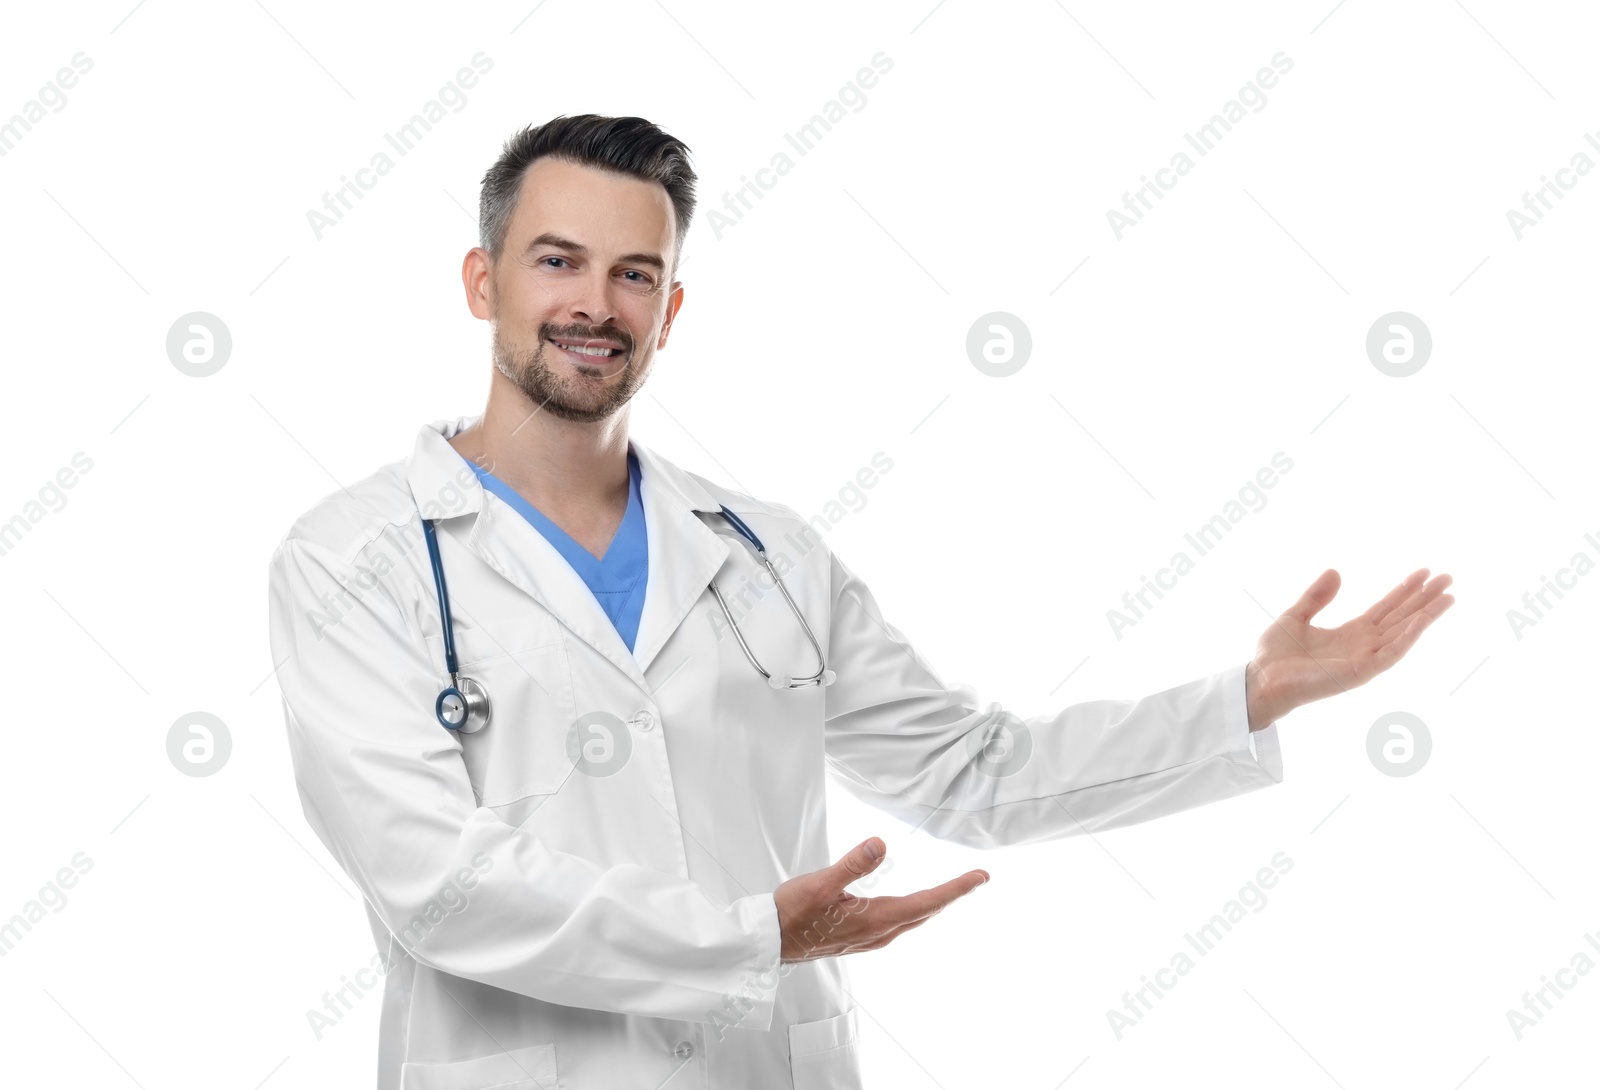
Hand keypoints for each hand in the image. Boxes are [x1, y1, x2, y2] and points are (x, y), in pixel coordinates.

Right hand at [774, 838, 988, 962]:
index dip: (957, 889)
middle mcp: (878, 933)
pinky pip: (898, 923)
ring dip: (934, 902)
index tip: (981, 876)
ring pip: (913, 918)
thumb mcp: (820, 883)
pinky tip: (911, 905)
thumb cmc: (791, 913)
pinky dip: (914, 909)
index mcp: (875, 919)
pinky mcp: (860, 938)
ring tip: (953, 889)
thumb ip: (852, 864)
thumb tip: (881, 844)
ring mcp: (870, 938)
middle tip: (977, 879)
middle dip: (952, 894)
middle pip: (926, 912)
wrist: (769, 942)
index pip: (927, 902)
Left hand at [1246, 567, 1454, 729]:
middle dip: (1424, 600)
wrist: (1260, 680)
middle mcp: (1362, 646)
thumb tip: (1336, 571)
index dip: (1404, 591)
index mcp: (1350, 634)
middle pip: (1401, 619)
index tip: (1424, 572)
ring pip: (1403, 634)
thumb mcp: (1295, 616)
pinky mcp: (1359, 673)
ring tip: (1448, 597)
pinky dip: (1408, 637)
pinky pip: (1390, 654)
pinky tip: (1423, 620)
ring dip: (1426, 616)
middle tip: (1448, 578)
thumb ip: (1316, 597)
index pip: (1385, 609)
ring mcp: (1363, 660)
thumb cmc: (1275, 657)